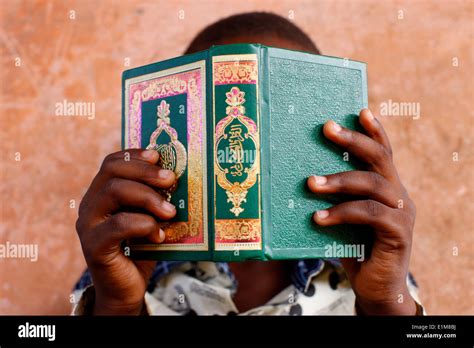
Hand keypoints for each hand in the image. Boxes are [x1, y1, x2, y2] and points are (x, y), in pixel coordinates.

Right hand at [75, 149, 175, 314]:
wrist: (125, 289)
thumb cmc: (140, 249)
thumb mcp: (150, 218)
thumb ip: (156, 199)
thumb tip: (180, 177)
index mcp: (102, 193)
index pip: (112, 163)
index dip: (135, 155)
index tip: (159, 156)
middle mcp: (90, 205)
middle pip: (112, 172)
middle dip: (145, 172)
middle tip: (171, 179)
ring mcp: (88, 225)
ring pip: (114, 192)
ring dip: (148, 197)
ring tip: (170, 211)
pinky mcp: (93, 246)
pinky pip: (118, 225)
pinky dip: (144, 225)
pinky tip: (158, 235)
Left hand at [307, 109, 416, 314]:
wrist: (374, 287)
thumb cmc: (354, 248)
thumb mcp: (342, 218)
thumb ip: (332, 200)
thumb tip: (297, 179)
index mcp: (387, 187)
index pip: (382, 153)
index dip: (373, 131)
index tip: (359, 110)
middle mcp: (398, 195)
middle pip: (378, 159)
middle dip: (353, 140)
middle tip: (327, 128)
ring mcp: (401, 213)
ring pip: (372, 184)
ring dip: (338, 180)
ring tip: (310, 183)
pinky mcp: (397, 233)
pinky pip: (369, 214)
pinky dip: (342, 213)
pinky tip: (319, 219)